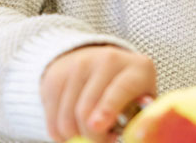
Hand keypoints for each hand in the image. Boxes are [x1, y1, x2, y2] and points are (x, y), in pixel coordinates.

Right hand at [41, 44, 156, 142]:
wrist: (100, 65)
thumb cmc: (128, 93)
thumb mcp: (142, 102)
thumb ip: (140, 119)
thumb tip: (137, 134)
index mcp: (136, 68)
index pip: (120, 89)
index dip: (108, 109)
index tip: (97, 126)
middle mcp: (106, 60)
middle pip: (87, 109)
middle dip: (92, 136)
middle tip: (102, 142)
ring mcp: (77, 65)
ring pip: (67, 119)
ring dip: (75, 138)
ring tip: (90, 136)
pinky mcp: (55, 77)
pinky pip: (53, 120)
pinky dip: (61, 135)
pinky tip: (74, 131)